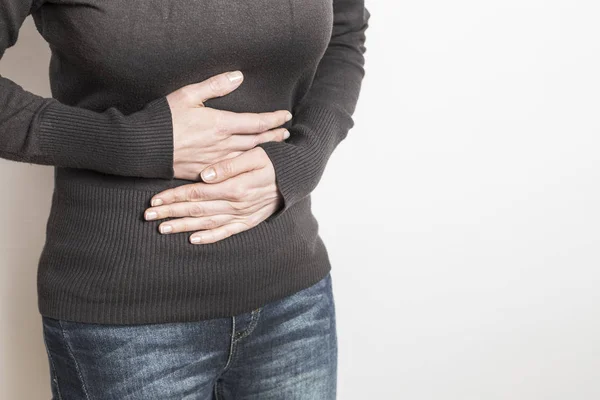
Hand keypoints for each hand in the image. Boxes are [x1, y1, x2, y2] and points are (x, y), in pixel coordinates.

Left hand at [144, 147, 282, 243]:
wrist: (296, 178)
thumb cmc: (274, 161)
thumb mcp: (256, 155)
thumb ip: (230, 165)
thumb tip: (206, 175)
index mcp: (235, 186)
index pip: (196, 192)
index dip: (174, 196)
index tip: (154, 200)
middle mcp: (236, 205)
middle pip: (196, 209)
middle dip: (171, 213)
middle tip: (148, 216)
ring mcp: (242, 215)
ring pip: (207, 223)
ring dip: (183, 226)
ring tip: (162, 229)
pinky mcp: (248, 222)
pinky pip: (226, 232)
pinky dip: (209, 237)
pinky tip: (193, 239)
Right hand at [166, 70, 291, 179]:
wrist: (142, 146)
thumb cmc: (163, 119)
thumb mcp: (188, 94)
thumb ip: (215, 85)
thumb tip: (238, 76)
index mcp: (220, 124)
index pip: (257, 122)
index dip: (274, 119)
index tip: (286, 116)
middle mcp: (222, 145)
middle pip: (257, 141)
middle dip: (274, 137)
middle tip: (287, 134)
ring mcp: (216, 161)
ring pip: (248, 158)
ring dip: (264, 152)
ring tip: (276, 149)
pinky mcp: (206, 173)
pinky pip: (232, 171)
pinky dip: (246, 167)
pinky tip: (251, 166)